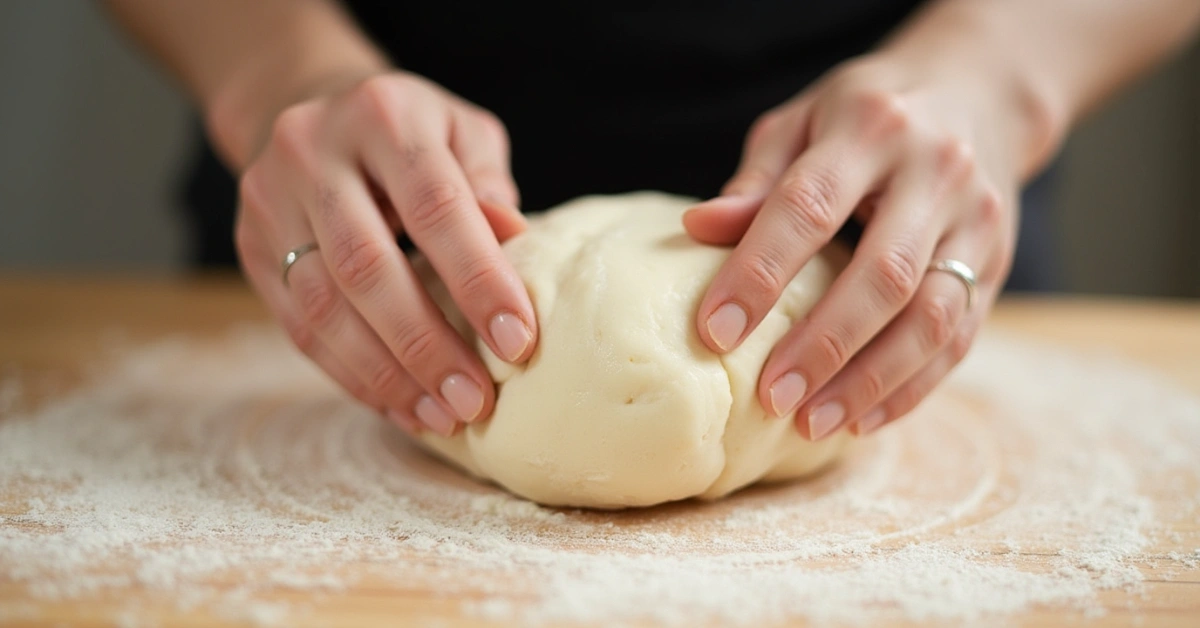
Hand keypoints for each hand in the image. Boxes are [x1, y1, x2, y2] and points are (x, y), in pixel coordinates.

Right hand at [234, 71, 537, 436]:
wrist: (311, 107)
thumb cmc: (412, 132)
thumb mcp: (463, 134)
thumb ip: (488, 185)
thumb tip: (517, 242)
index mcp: (383, 117)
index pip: (435, 207)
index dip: (478, 280)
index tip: (517, 342)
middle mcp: (312, 154)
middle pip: (367, 267)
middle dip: (426, 345)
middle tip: (475, 400)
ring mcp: (270, 202)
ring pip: (324, 308)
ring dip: (387, 375)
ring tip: (443, 415)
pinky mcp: (251, 247)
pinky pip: (301, 327)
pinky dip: (354, 376)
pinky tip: (401, 405)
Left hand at [685, 54, 1030, 439]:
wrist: (978, 93)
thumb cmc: (866, 114)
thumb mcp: (804, 122)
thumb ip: (757, 181)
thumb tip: (698, 229)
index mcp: (871, 128)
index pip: (809, 206)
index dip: (760, 271)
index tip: (715, 331)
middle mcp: (936, 173)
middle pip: (884, 274)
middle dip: (823, 344)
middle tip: (770, 397)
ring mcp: (978, 222)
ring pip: (933, 317)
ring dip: (870, 380)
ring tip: (811, 423)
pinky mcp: (999, 263)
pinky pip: (960, 338)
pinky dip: (910, 387)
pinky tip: (861, 418)